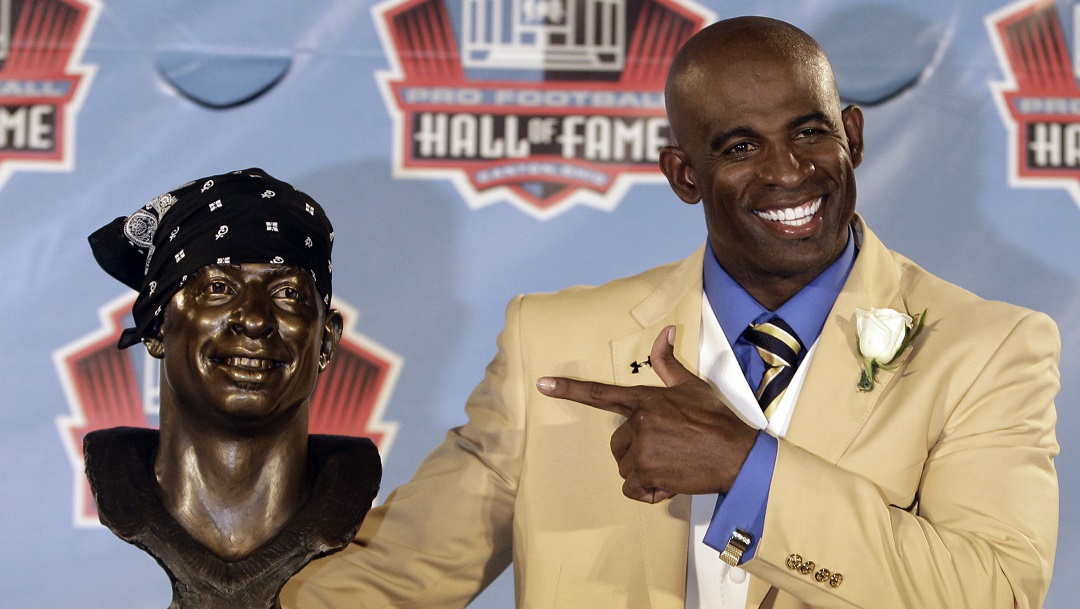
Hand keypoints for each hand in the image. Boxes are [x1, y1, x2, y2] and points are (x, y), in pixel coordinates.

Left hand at [536, 326, 756, 502]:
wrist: (737, 454)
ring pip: (625, 467)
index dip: (569, 389)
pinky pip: (633, 488)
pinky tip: (670, 483)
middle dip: (637, 453)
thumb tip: (666, 330)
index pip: (600, 393)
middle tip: (667, 451)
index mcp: (646, 399)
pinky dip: (649, 492)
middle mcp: (640, 421)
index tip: (543, 385)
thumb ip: (668, 363)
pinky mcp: (648, 471)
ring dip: (645, 473)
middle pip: (618, 443)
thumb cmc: (715, 420)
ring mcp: (643, 447)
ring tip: (673, 465)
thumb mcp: (692, 386)